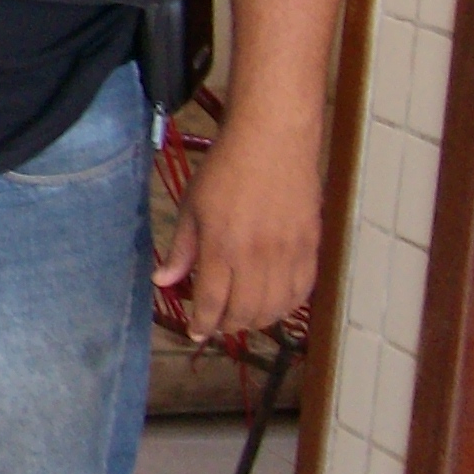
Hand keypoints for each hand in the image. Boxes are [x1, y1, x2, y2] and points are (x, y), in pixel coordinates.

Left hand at [155, 128, 320, 340]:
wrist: (273, 141)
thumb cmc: (226, 169)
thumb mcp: (191, 206)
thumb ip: (181, 250)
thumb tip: (162, 282)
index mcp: (222, 247)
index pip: (212, 303)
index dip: (202, 324)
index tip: (195, 332)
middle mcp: (257, 257)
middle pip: (245, 313)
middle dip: (227, 326)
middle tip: (216, 324)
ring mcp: (288, 254)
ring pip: (275, 308)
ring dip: (256, 320)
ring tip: (241, 316)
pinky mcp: (311, 247)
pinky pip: (301, 291)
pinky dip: (286, 305)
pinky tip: (273, 303)